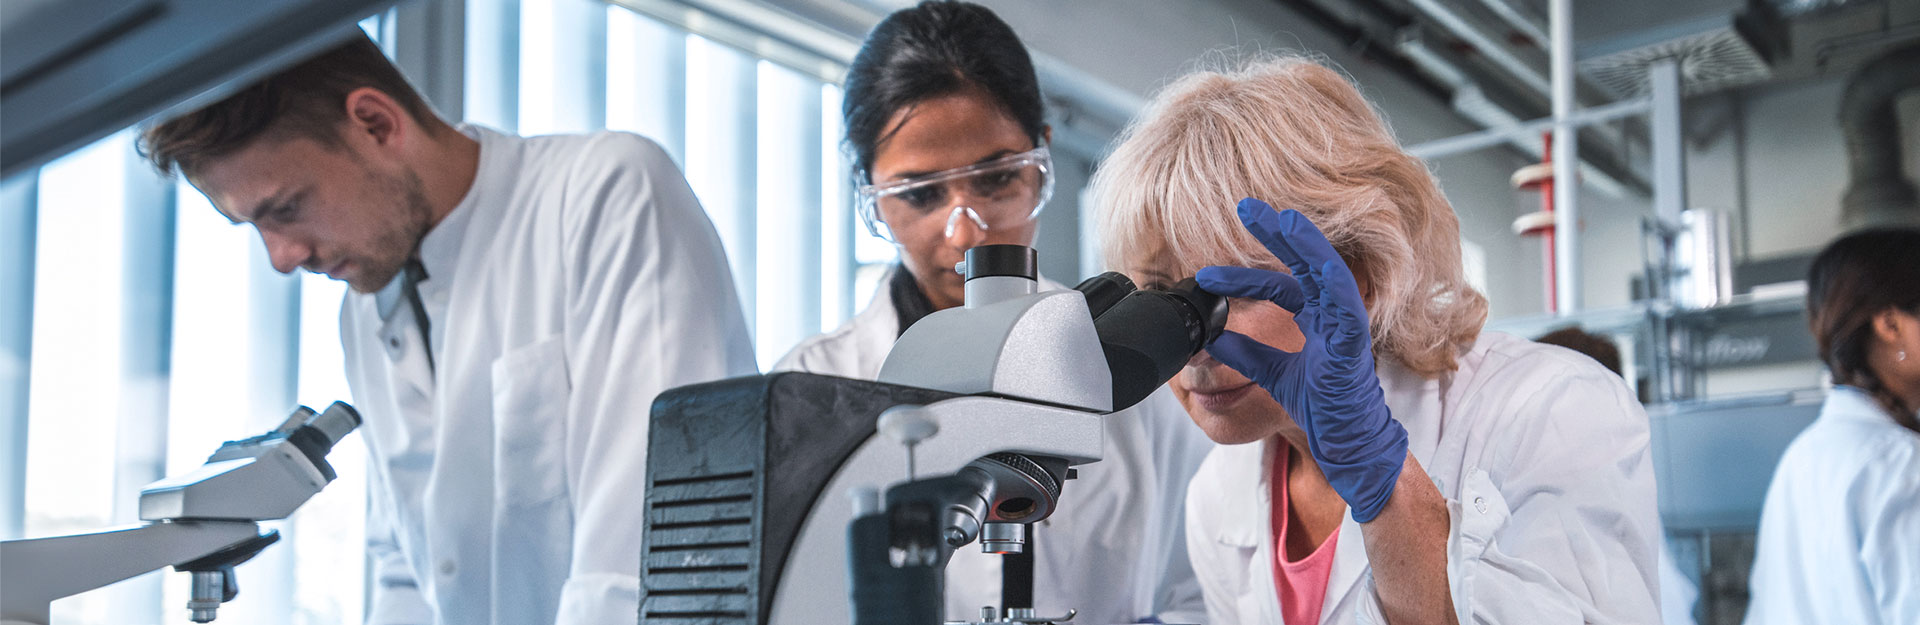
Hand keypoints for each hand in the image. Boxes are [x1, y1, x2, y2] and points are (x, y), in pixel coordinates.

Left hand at [1195, 198, 1408, 522]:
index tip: (1207, 272)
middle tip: (1245, 207)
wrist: (1349, 444)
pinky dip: (1333, 281)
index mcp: (1315, 319)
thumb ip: (1247, 354)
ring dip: (1306, 245)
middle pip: (1303, 265)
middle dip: (1276, 234)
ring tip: (1282, 219)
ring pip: (1328, 274)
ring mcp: (1345, 327)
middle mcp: (1331, 315)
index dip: (1243, 275)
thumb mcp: (1273, 376)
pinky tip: (1316, 263)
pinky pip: (1347, 306)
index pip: (1278, 286)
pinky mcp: (1354, 345)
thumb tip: (1212, 338)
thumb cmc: (1323, 408)